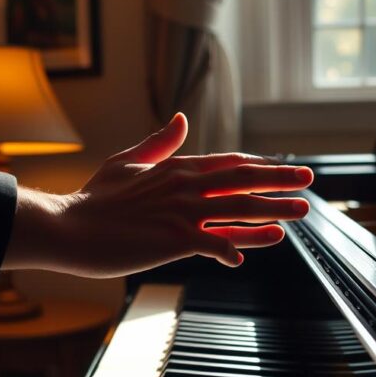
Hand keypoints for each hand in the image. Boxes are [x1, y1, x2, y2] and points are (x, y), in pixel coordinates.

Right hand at [5, 113, 312, 276]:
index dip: (260, 166)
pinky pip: (215, 244)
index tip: (283, 169)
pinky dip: (233, 250)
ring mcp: (183, 212)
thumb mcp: (126, 163)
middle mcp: (186, 187)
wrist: (68, 228)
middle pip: (244, 181)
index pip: (230, 163)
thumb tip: (180, 118)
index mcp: (176, 168)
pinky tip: (242, 258)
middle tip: (308, 183)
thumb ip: (158, 143)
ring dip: (273, 213)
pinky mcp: (175, 239)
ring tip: (298, 215)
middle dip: (280, 182)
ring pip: (239, 211)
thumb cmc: (92, 200)